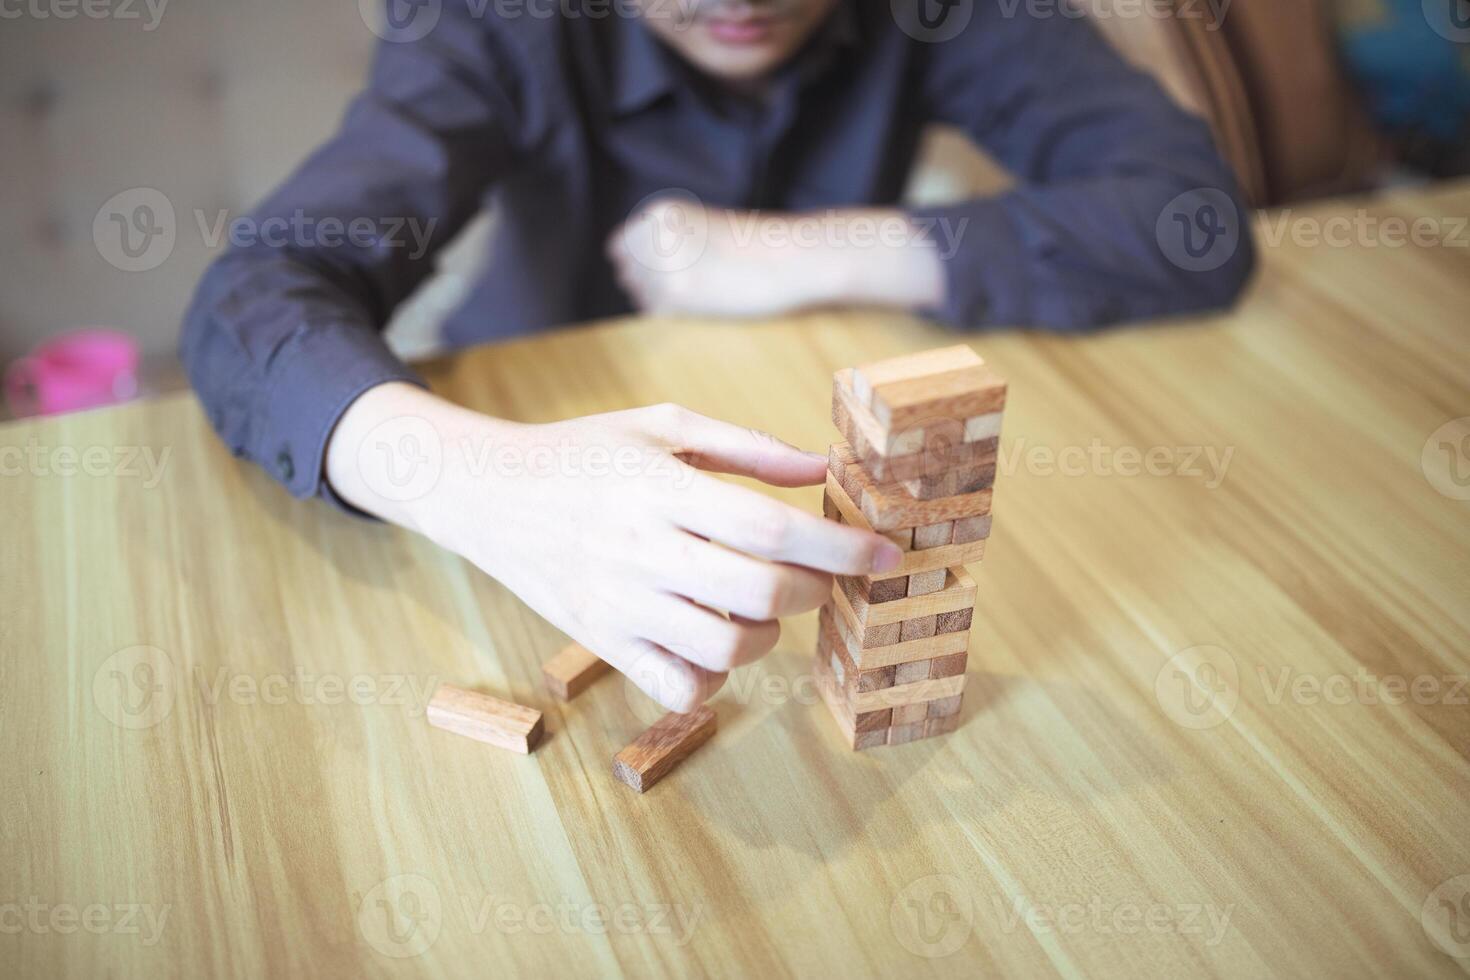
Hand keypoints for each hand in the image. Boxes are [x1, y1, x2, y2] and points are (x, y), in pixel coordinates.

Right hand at [326, 384, 902, 711]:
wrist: (487, 494)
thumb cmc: (585, 452)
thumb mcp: (662, 424)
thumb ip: (748, 447)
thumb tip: (824, 469)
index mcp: (661, 489)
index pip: (771, 529)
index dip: (840, 546)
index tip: (885, 552)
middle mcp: (642, 551)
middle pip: (759, 593)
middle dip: (816, 590)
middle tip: (823, 577)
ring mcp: (621, 604)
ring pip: (725, 649)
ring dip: (768, 634)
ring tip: (763, 606)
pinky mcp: (603, 643)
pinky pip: (677, 688)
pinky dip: (714, 680)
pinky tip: (715, 643)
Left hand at [606, 199, 945, 317]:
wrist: (788, 256)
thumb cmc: (751, 244)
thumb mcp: (698, 225)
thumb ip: (663, 240)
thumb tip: (623, 269)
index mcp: (659, 212)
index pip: (620, 247)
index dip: (644, 263)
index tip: (675, 267)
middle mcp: (654, 233)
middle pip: (627, 273)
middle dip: (649, 282)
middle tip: (693, 280)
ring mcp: (663, 263)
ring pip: (639, 295)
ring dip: (661, 298)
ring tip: (701, 289)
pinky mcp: (677, 292)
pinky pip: (655, 312)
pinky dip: (673, 313)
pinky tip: (703, 301)